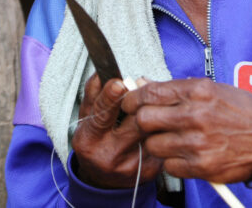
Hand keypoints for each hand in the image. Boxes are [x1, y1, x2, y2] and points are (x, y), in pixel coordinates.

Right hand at [72, 73, 162, 188]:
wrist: (103, 179)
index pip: (100, 117)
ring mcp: (131, 165)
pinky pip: (162, 141)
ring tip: (156, 102)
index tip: (118, 82)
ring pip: (151, 130)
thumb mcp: (87, 118)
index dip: (109, 98)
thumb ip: (93, 94)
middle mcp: (109, 155)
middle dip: (141, 103)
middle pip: (133, 122)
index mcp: (90, 140)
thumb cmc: (96, 140)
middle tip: (144, 87)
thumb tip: (102, 73)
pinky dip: (163, 127)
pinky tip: (163, 121)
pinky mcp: (150, 170)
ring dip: (156, 113)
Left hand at [121, 78, 251, 183]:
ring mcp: (198, 142)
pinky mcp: (201, 166)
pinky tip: (184, 154)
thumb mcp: (211, 89)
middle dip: (140, 121)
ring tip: (170, 139)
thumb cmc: (239, 110)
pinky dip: (172, 161)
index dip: (133, 97)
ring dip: (157, 143)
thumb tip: (143, 84)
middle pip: (145, 119)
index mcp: (198, 91)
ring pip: (153, 145)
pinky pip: (169, 165)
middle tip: (145, 122)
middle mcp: (196, 115)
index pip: (151, 93)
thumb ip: (177, 89)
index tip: (129, 102)